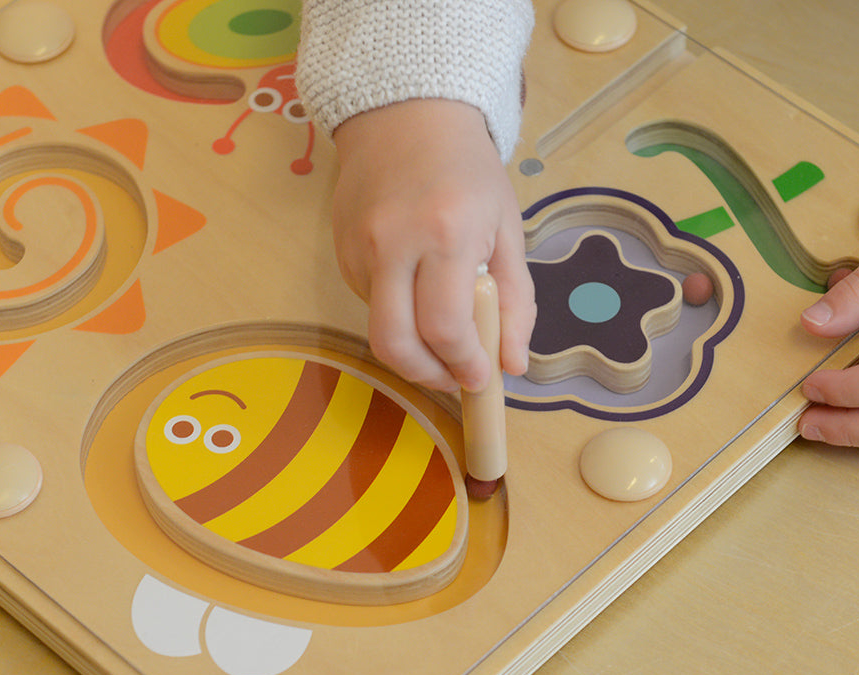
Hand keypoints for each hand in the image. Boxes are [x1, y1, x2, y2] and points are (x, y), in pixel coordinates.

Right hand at [331, 99, 535, 392]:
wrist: (406, 114)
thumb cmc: (467, 172)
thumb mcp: (508, 229)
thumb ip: (516, 301)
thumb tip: (513, 365)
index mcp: (446, 233)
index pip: (446, 327)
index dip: (465, 365)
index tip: (481, 377)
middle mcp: (393, 243)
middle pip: (396, 344)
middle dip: (428, 376)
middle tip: (454, 377)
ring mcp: (360, 250)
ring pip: (379, 332)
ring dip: (413, 353)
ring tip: (442, 344)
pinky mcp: (342, 254)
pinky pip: (371, 307)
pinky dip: (399, 318)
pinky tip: (417, 295)